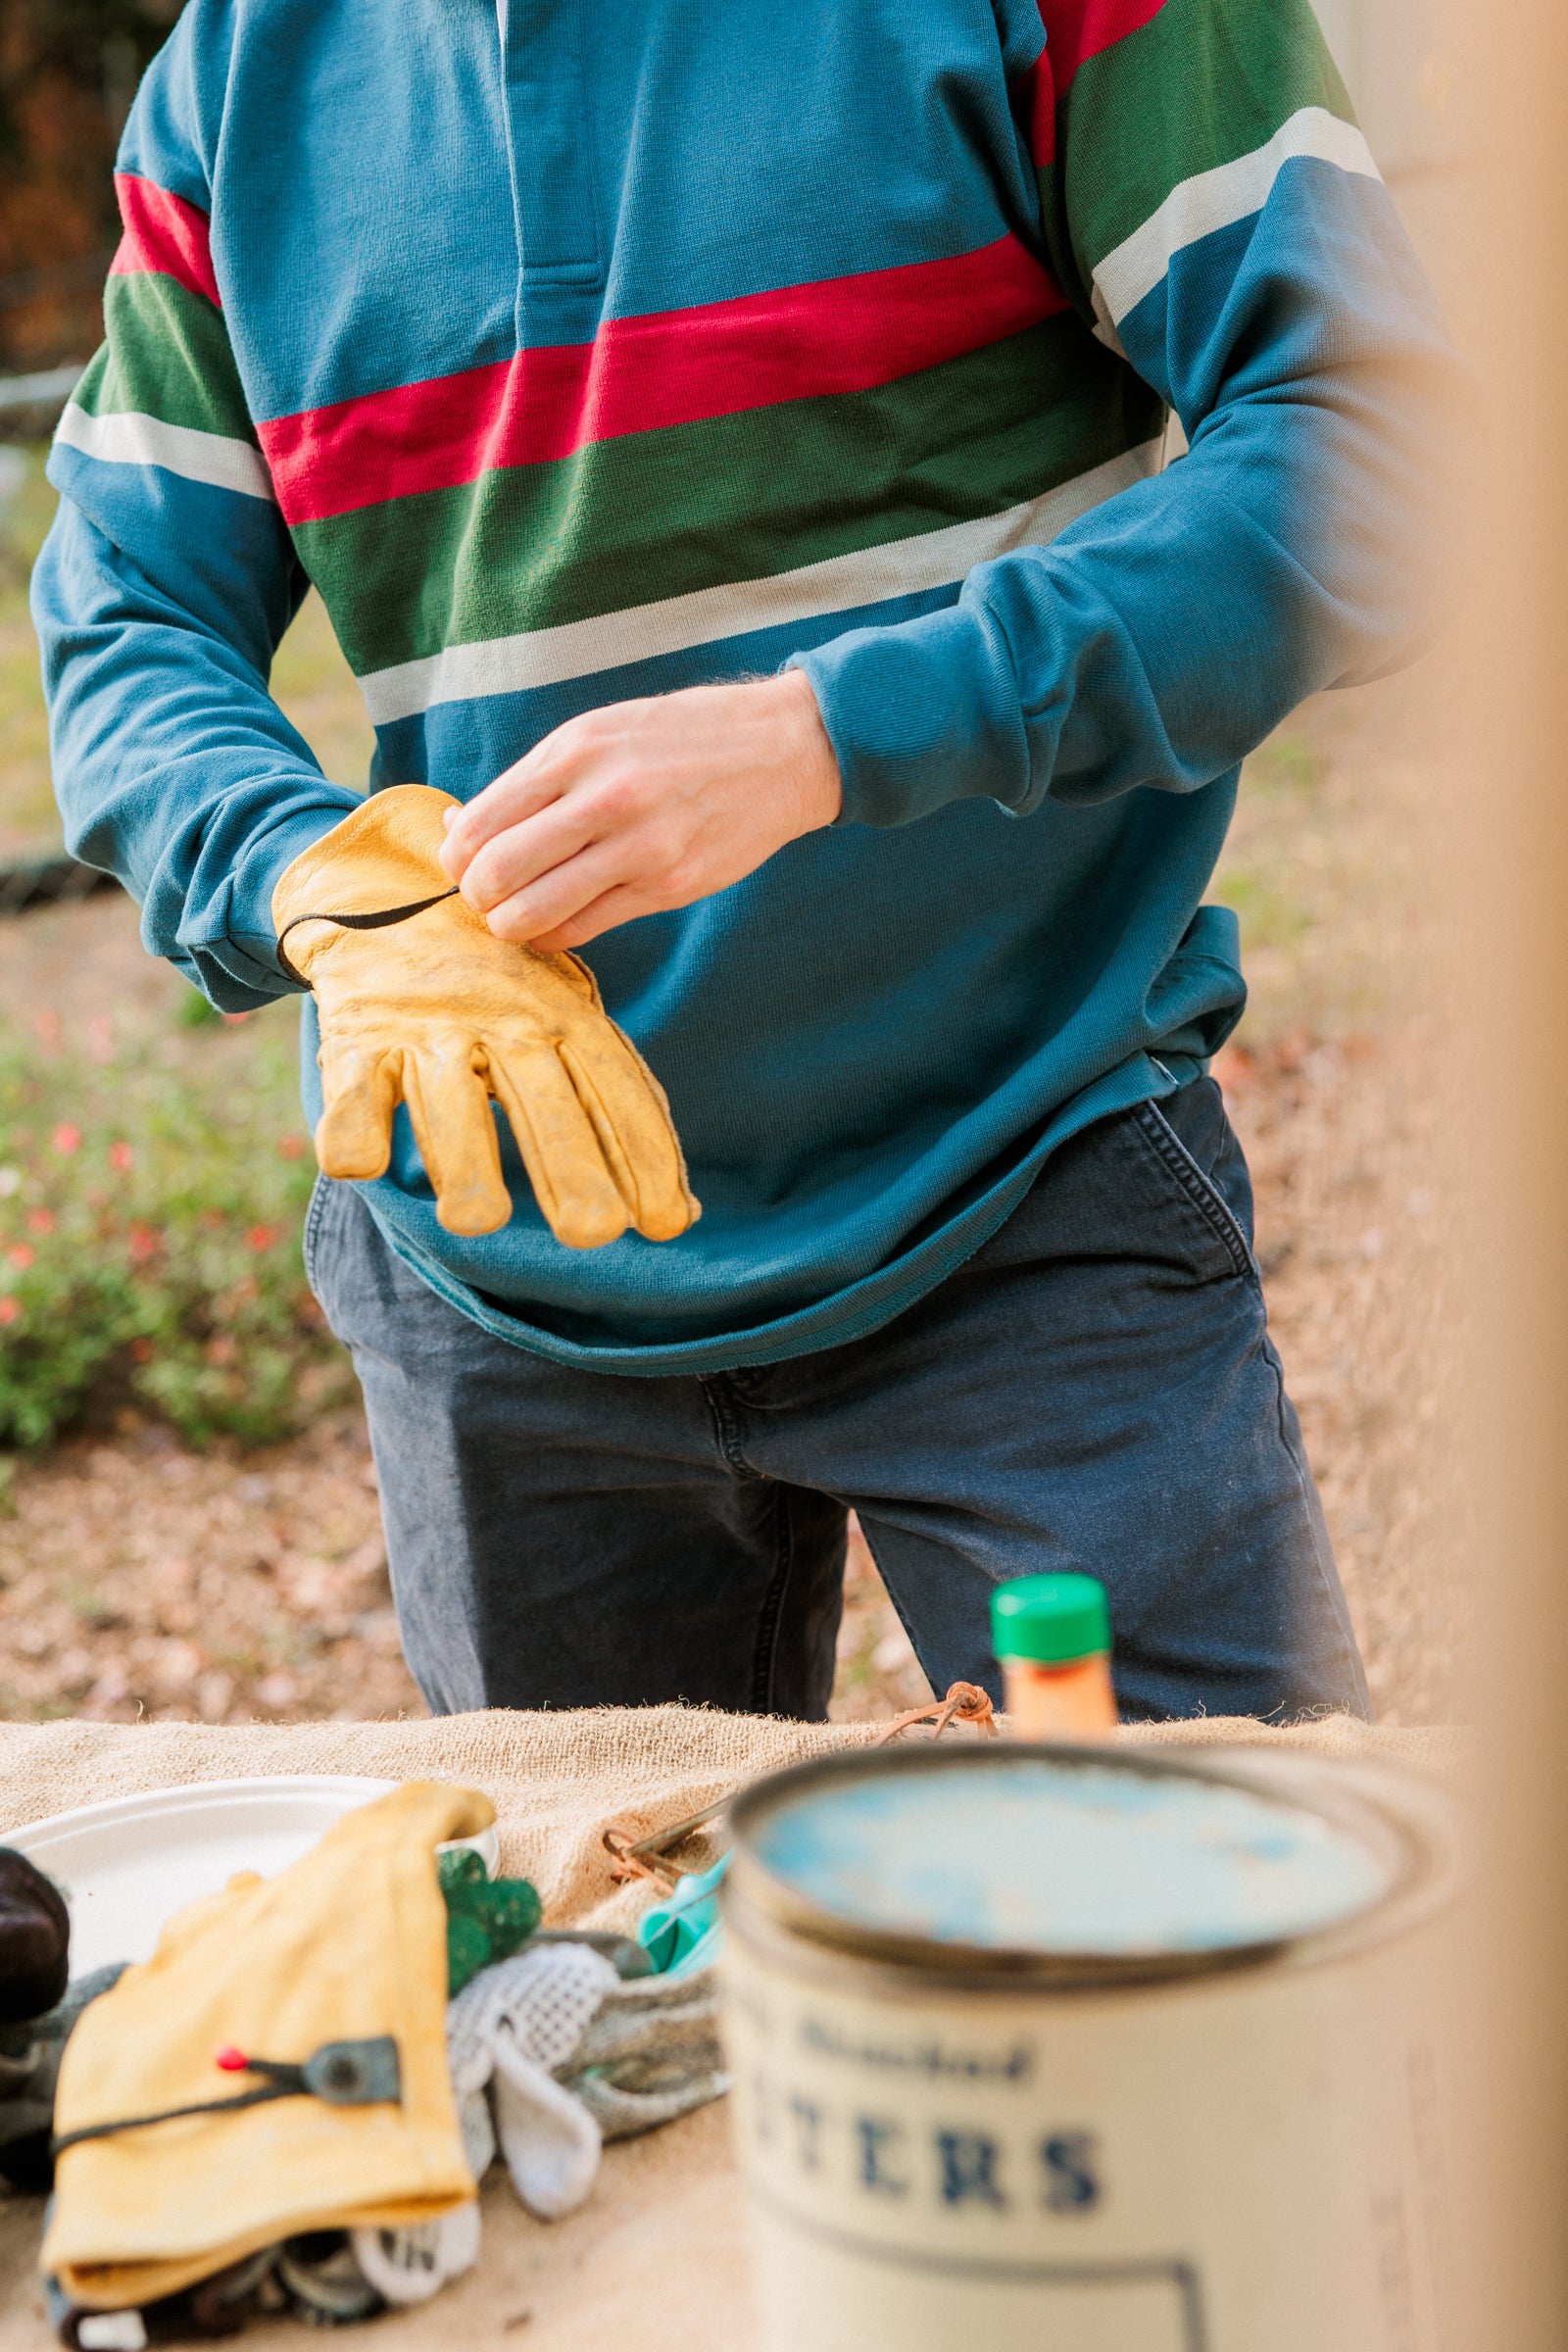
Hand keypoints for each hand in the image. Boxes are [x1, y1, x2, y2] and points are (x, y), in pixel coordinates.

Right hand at [271, 788, 697, 1245]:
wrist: (386, 889)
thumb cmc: (498, 987)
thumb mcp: (564, 1025)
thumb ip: (615, 1115)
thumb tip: (681, 1219)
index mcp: (562, 1019)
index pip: (613, 1089)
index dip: (643, 1155)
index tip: (667, 1223)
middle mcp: (501, 1024)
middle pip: (541, 1098)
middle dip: (569, 1164)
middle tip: (593, 1231)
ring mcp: (426, 1032)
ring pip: (447, 1102)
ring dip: (464, 1161)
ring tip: (478, 1220)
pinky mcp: (355, 1041)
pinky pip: (352, 1093)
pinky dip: (353, 1129)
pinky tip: (364, 1166)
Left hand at [437, 671, 841, 949]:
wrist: (782, 749)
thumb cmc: (681, 738)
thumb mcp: (601, 732)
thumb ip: (534, 779)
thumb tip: (460, 826)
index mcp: (576, 752)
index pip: (480, 822)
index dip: (455, 855)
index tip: (462, 862)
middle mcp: (603, 799)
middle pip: (497, 873)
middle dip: (476, 896)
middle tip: (486, 896)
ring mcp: (638, 849)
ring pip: (534, 913)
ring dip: (509, 925)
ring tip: (516, 915)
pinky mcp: (667, 887)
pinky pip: (583, 928)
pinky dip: (554, 935)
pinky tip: (557, 921)